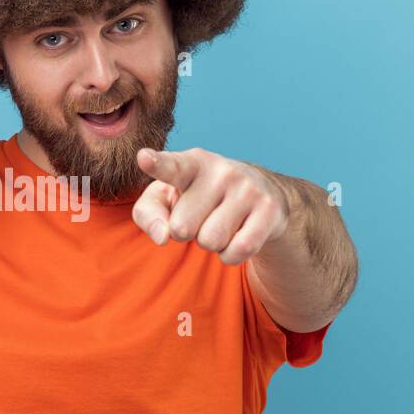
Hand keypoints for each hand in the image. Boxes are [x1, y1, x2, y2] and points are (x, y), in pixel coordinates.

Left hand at [132, 147, 292, 264]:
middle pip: (181, 228)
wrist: (260, 194)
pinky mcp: (270, 211)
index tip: (144, 158)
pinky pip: (237, 252)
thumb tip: (163, 237)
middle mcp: (221, 171)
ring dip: (210, 243)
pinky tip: (237, 235)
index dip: (157, 164)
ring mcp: (248, 189)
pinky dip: (230, 254)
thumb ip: (148, 214)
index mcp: (191, 163)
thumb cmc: (198, 197)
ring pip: (210, 242)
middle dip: (185, 233)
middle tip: (200, 217)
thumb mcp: (166, 198)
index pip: (171, 167)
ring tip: (219, 223)